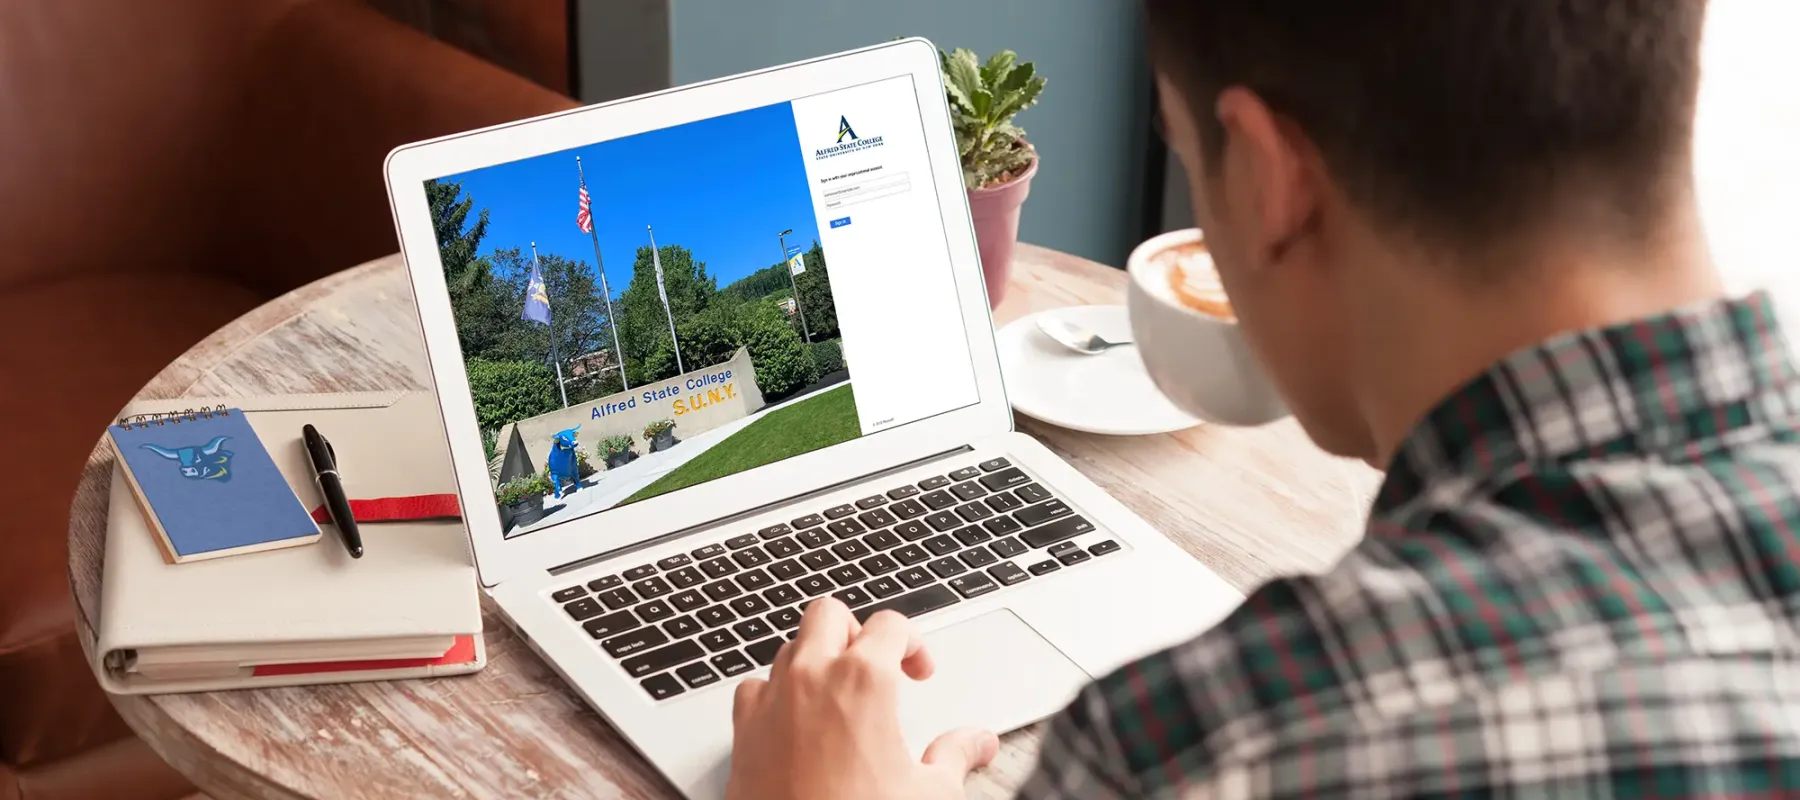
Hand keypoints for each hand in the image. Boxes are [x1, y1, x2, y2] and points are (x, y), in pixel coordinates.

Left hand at [726, 598, 998, 799]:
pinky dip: (776, 693)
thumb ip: (956, 755)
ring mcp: (770, 701)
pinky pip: (755, 687)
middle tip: (877, 669)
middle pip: (829, 614)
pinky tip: (796, 722)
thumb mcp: (930, 794)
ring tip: (841, 696)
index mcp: (863, 680)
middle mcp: (810, 678)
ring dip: (816, 659)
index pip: (889, 624)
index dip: (913, 643)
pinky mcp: (743, 731)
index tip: (919, 672)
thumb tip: (978, 743)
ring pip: (790, 647)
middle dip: (856, 633)